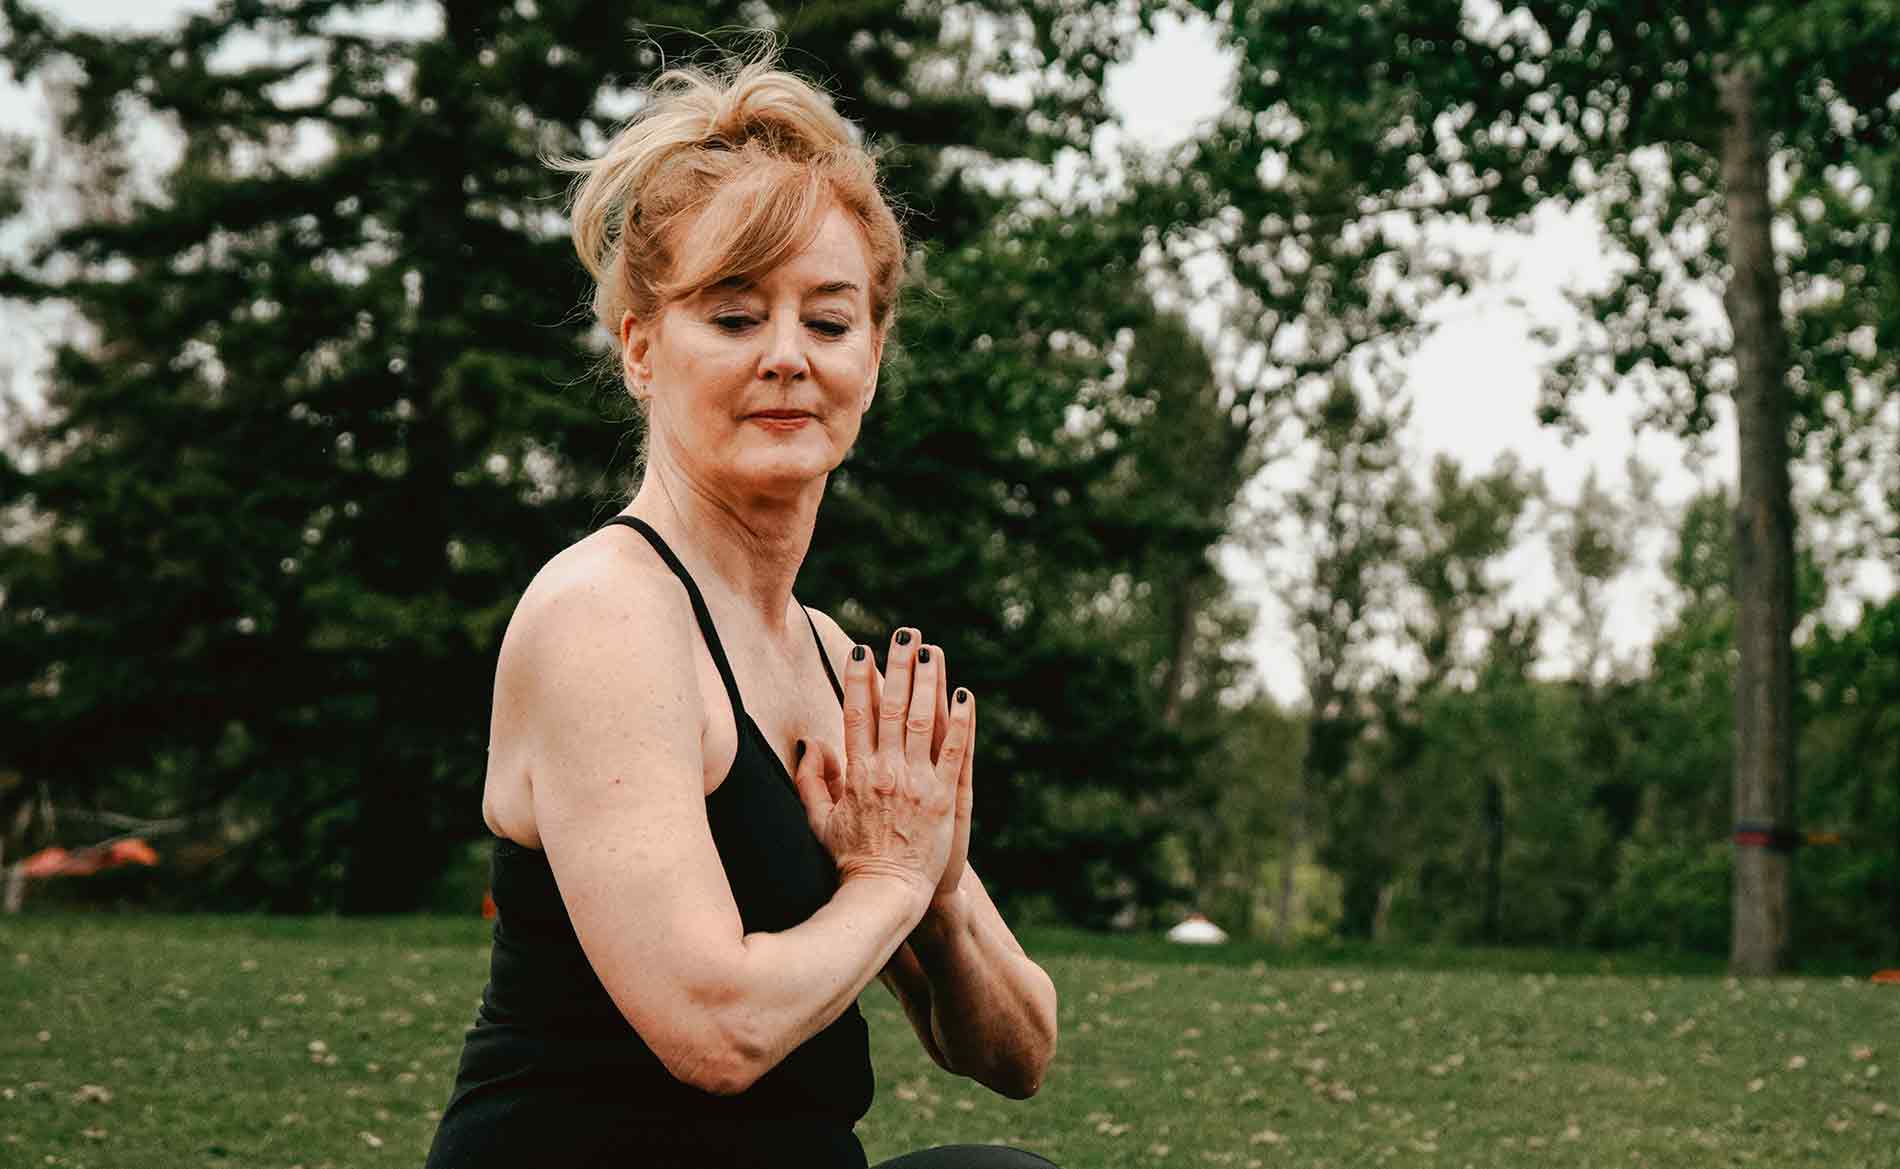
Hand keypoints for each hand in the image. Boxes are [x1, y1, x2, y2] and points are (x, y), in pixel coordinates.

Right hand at [790, 628, 970, 904]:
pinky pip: (955, 751)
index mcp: (855, 773)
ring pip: (924, 720)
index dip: (859, 679)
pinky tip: (965, 694)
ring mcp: (917, 783)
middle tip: (905, 632)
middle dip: (898, 665)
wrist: (886, 895)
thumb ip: (810, 781)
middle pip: (893, 706)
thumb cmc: (851, 860)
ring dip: (929, 681)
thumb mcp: (818, 821)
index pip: (856, 714)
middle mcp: (886, 771)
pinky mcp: (945, 797)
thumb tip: (810, 742)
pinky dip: (961, 721)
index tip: (861, 649)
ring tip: (932, 650)